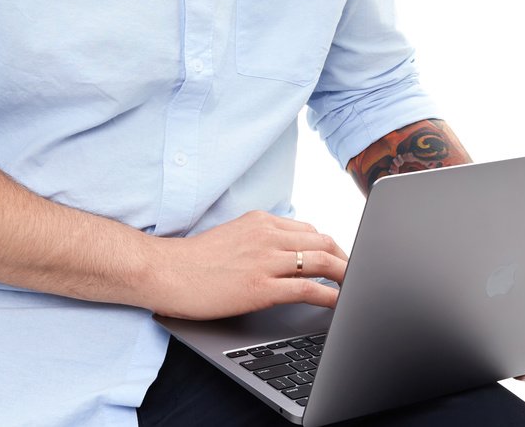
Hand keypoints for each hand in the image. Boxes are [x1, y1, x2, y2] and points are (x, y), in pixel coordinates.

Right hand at [145, 210, 347, 319]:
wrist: (167, 271)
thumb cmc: (194, 260)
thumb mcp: (233, 236)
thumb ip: (260, 239)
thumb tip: (285, 252)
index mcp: (261, 221)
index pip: (309, 229)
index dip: (331, 245)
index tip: (341, 258)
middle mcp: (268, 235)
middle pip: (323, 241)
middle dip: (345, 258)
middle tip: (356, 274)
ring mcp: (266, 260)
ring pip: (322, 261)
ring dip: (346, 275)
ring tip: (357, 287)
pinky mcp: (262, 287)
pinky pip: (309, 289)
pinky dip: (331, 295)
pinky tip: (340, 303)